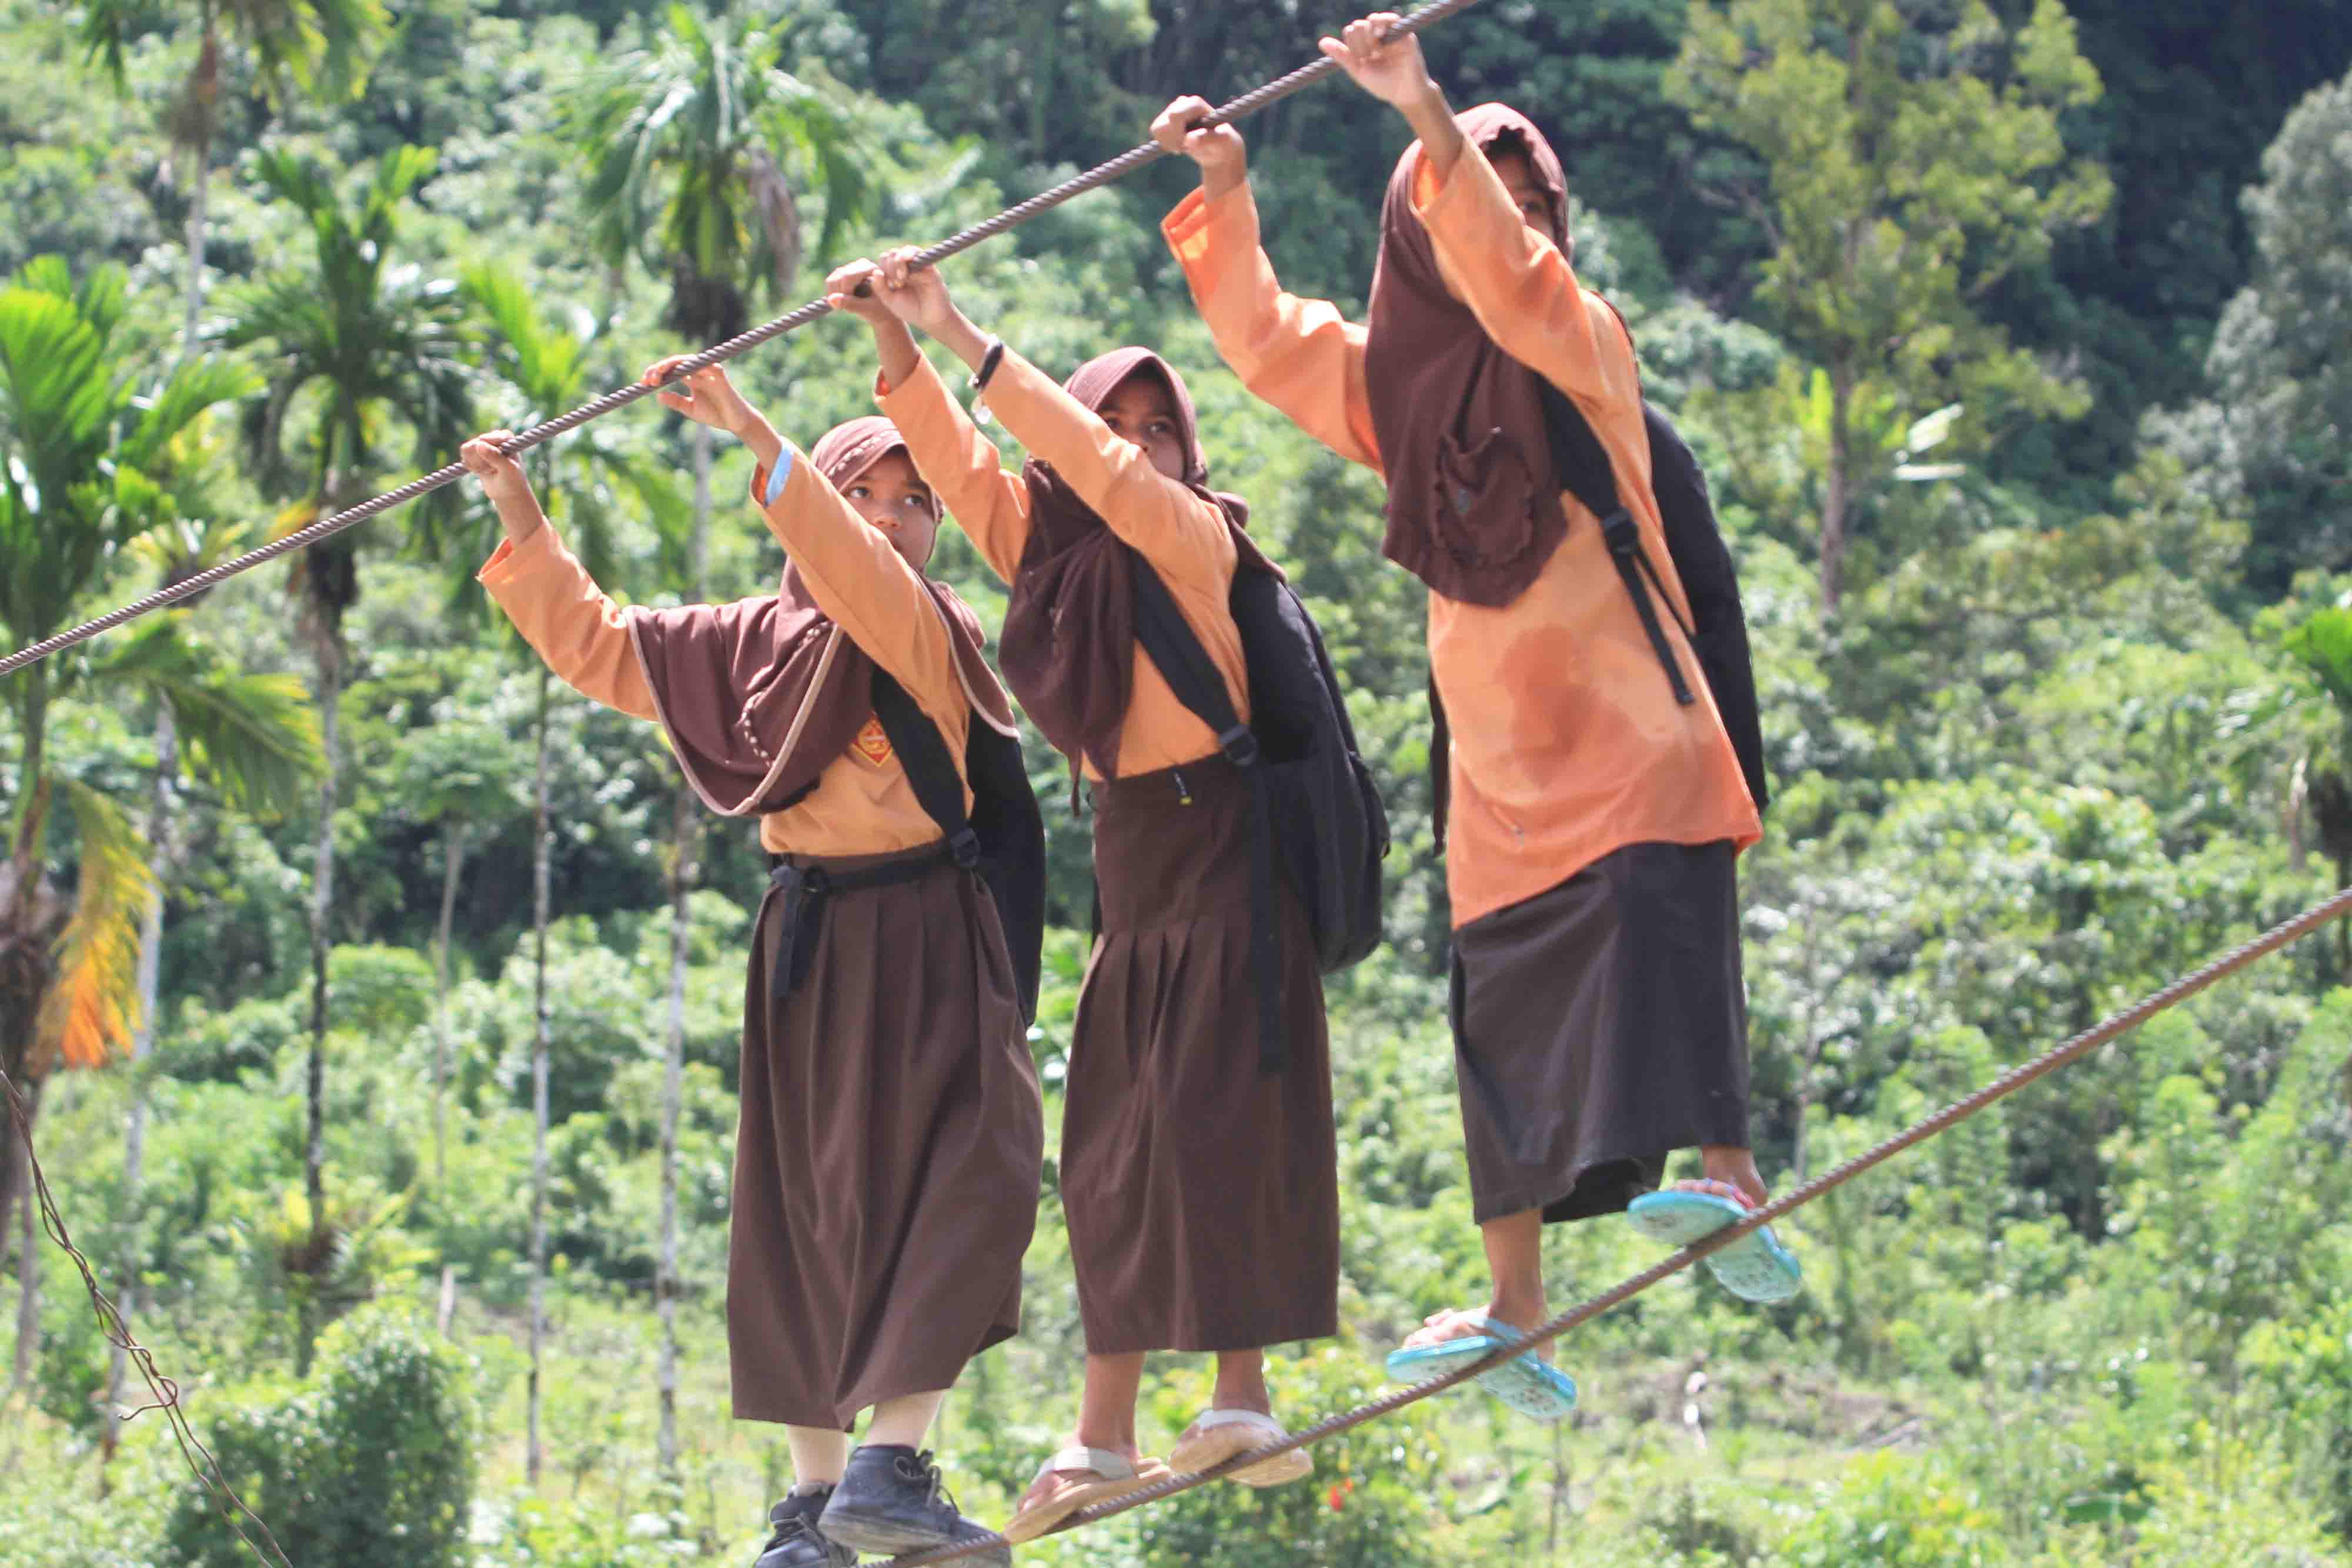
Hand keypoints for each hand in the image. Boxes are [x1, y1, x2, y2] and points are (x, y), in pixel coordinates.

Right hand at [459, 431, 531, 509]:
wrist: (507, 493)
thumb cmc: (512, 481)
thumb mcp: (507, 469)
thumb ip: (495, 457)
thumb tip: (479, 444)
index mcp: (506, 437)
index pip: (487, 439)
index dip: (487, 454)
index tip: (496, 466)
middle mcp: (494, 436)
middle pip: (475, 444)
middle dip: (482, 461)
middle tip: (494, 469)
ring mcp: (483, 443)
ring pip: (467, 449)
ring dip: (477, 464)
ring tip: (490, 470)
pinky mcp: (474, 451)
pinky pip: (464, 454)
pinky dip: (471, 466)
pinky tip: (482, 471)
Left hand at [642, 354, 756, 436]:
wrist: (735, 422)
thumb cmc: (715, 414)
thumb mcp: (690, 409)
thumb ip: (676, 402)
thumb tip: (658, 396)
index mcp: (690, 378)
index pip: (670, 370)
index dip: (656, 373)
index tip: (643, 383)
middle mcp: (698, 372)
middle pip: (674, 362)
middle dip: (659, 368)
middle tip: (649, 380)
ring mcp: (707, 371)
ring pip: (686, 360)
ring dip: (670, 365)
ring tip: (659, 374)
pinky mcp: (718, 374)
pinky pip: (705, 364)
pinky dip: (692, 364)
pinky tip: (679, 370)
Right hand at [824, 259, 898, 327]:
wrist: (880, 309)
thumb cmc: (879, 309)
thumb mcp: (868, 309)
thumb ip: (851, 304)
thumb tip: (831, 299)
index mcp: (870, 268)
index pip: (848, 276)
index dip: (844, 293)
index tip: (850, 306)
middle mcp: (859, 264)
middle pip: (839, 277)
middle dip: (840, 295)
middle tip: (848, 308)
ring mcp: (849, 268)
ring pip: (832, 280)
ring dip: (835, 296)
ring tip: (847, 305)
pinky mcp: (841, 274)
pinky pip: (829, 283)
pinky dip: (832, 295)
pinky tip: (842, 302)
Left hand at [871, 247, 956, 336]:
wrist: (931, 318)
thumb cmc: (911, 310)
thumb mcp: (890, 300)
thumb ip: (880, 287)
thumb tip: (875, 272)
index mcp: (896, 272)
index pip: (885, 259)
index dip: (882, 269)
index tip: (889, 285)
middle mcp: (907, 267)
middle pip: (892, 253)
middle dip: (890, 267)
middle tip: (896, 284)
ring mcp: (918, 265)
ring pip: (904, 250)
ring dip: (898, 262)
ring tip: (901, 279)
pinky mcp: (928, 266)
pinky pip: (917, 253)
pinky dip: (909, 257)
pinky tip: (907, 273)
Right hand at [1151, 95, 1245, 193]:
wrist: (1218, 148)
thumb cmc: (1223, 143)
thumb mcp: (1222, 142)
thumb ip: (1208, 139)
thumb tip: (1190, 138)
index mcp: (1196, 104)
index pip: (1175, 116)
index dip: (1178, 134)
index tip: (1189, 144)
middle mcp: (1182, 103)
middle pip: (1163, 124)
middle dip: (1174, 140)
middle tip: (1188, 146)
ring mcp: (1172, 109)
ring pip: (1157, 128)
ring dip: (1170, 142)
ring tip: (1185, 145)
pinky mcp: (1166, 118)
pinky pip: (1155, 131)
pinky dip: (1165, 142)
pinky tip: (1179, 144)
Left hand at [1318, 12, 1435, 109]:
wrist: (1404, 93)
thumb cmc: (1382, 84)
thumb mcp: (1358, 70)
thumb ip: (1342, 55)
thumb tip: (1321, 42)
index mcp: (1363, 44)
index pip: (1350, 32)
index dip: (1352, 46)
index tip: (1362, 61)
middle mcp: (1375, 37)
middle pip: (1358, 25)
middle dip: (1360, 43)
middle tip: (1371, 57)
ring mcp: (1388, 33)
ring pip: (1371, 20)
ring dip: (1369, 35)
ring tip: (1378, 51)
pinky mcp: (1402, 32)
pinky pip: (1389, 18)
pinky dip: (1381, 23)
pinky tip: (1380, 35)